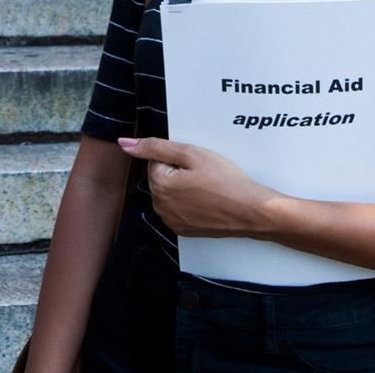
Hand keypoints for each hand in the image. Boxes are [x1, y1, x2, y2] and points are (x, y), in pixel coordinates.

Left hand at [117, 137, 283, 238]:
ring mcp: (171, 221)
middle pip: (162, 178)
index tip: (196, 165)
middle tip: (204, 175)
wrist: (250, 210)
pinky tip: (208, 201)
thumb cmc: (225, 181)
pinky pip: (179, 209)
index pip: (157, 160)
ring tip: (207, 188)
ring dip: (184, 188)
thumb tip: (124, 144)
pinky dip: (190, 203)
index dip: (178, 158)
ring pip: (170, 194)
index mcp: (159, 186)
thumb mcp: (190, 153)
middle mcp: (160, 207)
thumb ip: (155, 146)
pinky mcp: (183, 230)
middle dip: (179, 172)